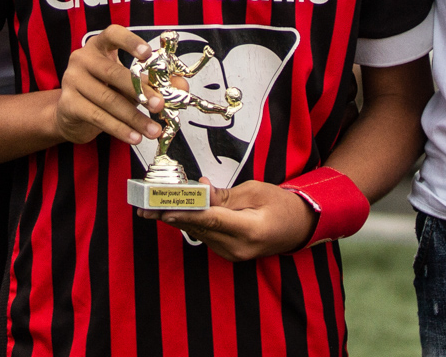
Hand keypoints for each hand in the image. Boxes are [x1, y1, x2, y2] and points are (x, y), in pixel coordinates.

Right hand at [57, 25, 160, 146]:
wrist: (71, 113)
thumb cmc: (105, 90)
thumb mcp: (129, 83)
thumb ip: (155, 82)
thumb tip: (181, 87)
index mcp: (99, 45)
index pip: (113, 34)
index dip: (130, 42)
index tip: (147, 54)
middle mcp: (82, 58)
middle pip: (113, 72)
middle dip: (140, 90)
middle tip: (160, 105)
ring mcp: (72, 80)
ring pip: (108, 100)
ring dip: (134, 118)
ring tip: (154, 130)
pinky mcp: (68, 103)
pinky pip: (98, 117)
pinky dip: (119, 129)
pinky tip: (134, 137)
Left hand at [156, 181, 316, 261]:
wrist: (300, 226)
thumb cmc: (282, 204)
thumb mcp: (256, 191)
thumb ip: (225, 195)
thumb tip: (199, 191)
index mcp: (250, 230)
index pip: (212, 220)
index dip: (186, 214)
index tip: (163, 209)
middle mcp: (239, 248)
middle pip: (199, 228)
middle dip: (171, 214)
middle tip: (146, 205)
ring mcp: (233, 254)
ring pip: (199, 233)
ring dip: (178, 218)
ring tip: (153, 206)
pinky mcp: (229, 253)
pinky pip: (205, 236)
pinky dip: (192, 222)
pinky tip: (175, 211)